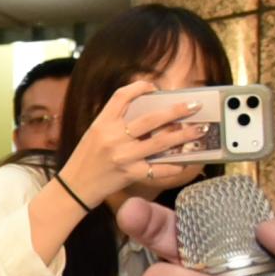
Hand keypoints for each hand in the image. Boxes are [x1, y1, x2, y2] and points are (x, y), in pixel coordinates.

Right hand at [59, 74, 210, 209]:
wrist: (74, 188)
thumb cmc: (85, 159)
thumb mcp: (94, 132)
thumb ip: (114, 120)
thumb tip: (144, 109)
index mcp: (102, 123)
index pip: (122, 96)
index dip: (140, 87)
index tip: (155, 87)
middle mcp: (113, 137)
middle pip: (150, 118)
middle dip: (176, 111)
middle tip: (195, 106)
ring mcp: (123, 157)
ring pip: (160, 142)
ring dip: (184, 135)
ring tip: (200, 129)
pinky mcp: (130, 175)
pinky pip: (159, 169)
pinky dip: (175, 166)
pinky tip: (187, 161)